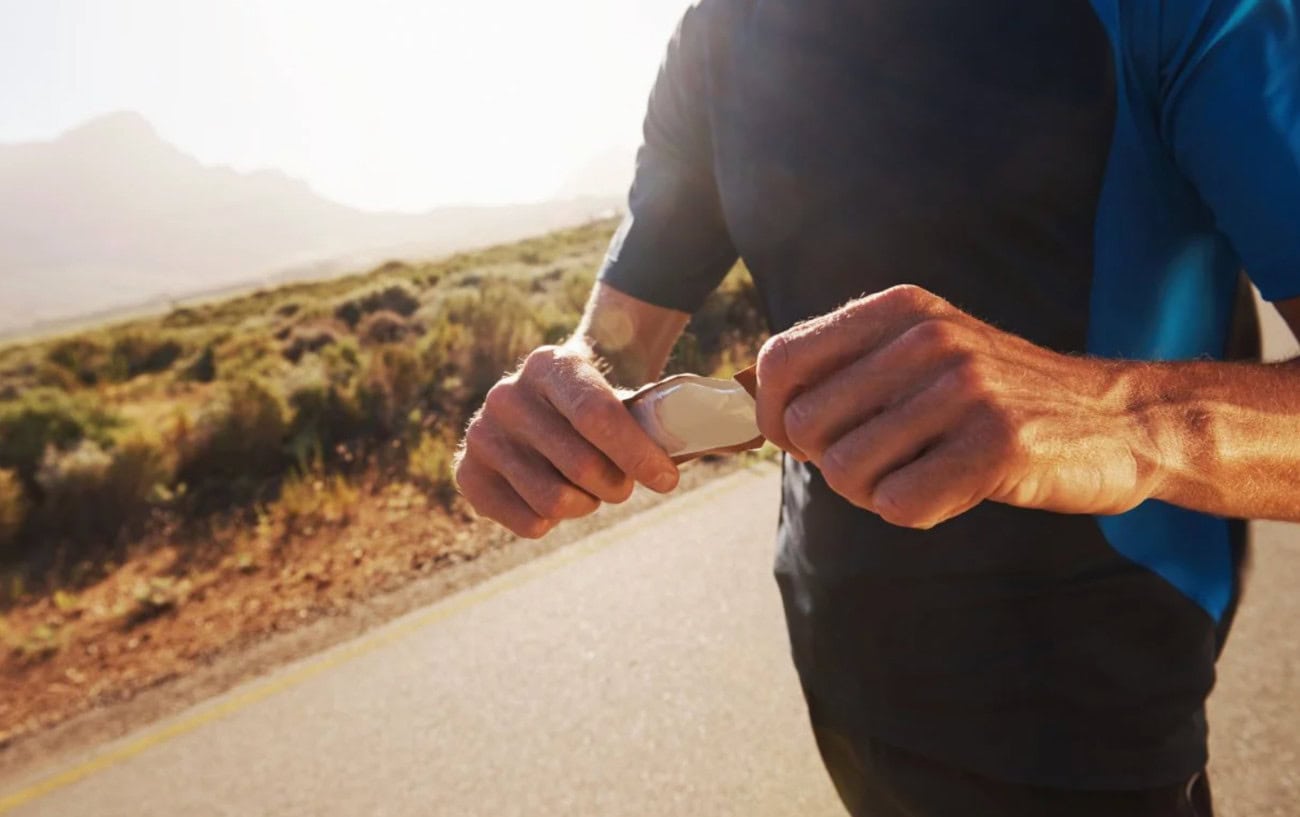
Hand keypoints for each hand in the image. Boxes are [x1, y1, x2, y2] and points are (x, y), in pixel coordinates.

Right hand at [455, 344, 680, 537]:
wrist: (546, 400)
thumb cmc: (598, 404)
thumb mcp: (623, 396)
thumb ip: (658, 419)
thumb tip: (719, 439)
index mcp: (550, 364)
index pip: (597, 416)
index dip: (637, 454)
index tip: (667, 479)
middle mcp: (506, 395)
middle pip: (581, 465)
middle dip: (617, 485)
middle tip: (623, 485)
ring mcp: (482, 433)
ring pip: (554, 499)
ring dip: (587, 505)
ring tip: (591, 492)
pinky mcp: (467, 472)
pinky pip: (527, 521)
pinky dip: (553, 521)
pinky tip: (556, 497)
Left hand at [754, 285, 1165, 528]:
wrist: (1117, 419)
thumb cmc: (998, 398)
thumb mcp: (924, 352)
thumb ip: (848, 366)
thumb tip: (757, 405)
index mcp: (899, 311)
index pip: (782, 359)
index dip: (774, 413)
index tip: (800, 438)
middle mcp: (927, 339)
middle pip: (807, 426)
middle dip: (828, 461)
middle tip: (879, 463)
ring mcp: (964, 389)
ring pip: (847, 472)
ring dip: (873, 492)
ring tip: (922, 473)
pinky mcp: (997, 445)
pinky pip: (900, 505)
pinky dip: (914, 512)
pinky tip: (951, 490)